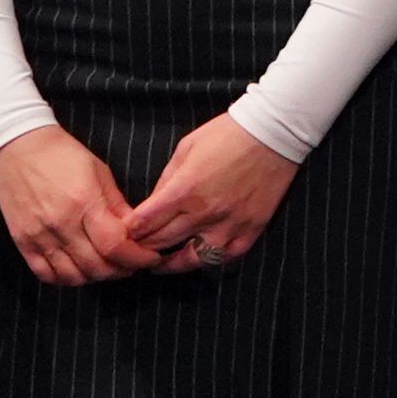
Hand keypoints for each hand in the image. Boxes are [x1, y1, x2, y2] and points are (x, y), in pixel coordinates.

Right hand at [0, 125, 148, 287]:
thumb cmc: (61, 154)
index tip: (150, 258)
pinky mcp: (22, 241)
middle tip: (132, 263)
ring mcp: (39, 235)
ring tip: (107, 266)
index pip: (115, 246)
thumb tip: (137, 232)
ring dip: (96, 277)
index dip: (138, 258)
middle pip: (97, 266)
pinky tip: (78, 269)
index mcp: (84, 202)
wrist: (16, 145)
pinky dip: (65, 279)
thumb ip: (118, 206)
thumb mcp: (99, 172)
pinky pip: (45, 274)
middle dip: (122, 270)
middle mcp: (60, 223)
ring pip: (73, 276)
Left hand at [124, 115, 299, 273]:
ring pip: (192, 258)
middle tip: (134, 250)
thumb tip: (153, 204)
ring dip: (171, 263)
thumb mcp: (185, 148)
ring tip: (161, 264)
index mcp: (183, 190)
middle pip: (161, 242)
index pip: (144, 222)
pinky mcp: (251, 229)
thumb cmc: (226, 134)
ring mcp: (229, 224)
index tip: (124, 233)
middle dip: (143, 246)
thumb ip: (166, 180)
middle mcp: (204, 213)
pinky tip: (198, 257)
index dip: (129, 230)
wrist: (272, 133)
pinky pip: (226, 256)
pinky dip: (209, 260)